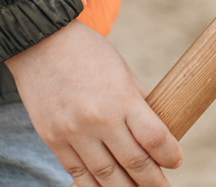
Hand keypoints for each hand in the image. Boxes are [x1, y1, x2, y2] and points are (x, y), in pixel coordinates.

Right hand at [4, 21, 181, 185]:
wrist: (39, 42)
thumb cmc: (88, 53)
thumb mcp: (122, 71)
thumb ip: (139, 103)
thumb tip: (160, 133)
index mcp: (121, 97)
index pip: (154, 138)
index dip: (170, 156)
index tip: (177, 162)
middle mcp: (98, 119)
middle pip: (133, 163)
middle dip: (153, 182)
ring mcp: (73, 133)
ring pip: (105, 177)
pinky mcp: (53, 141)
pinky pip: (78, 175)